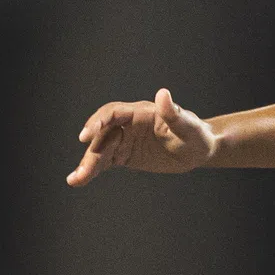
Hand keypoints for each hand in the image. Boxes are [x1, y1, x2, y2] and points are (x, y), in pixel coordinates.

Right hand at [66, 87, 217, 185]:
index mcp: (140, 112)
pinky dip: (92, 170)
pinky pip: (105, 161)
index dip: (97, 122)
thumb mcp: (188, 126)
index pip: (113, 113)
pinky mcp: (124, 154)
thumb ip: (173, 113)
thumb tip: (163, 94)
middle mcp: (128, 124)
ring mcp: (124, 139)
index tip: (85, 136)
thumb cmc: (196, 135)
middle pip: (102, 135)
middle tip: (82, 171)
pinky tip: (79, 180)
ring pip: (100, 150)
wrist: (199, 150)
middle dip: (91, 152)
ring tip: (75, 180)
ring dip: (87, 164)